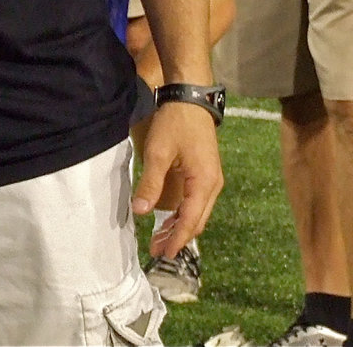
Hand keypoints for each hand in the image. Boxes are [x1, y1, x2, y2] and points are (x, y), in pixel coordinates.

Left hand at [131, 102, 222, 258]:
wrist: (191, 97)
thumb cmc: (176, 123)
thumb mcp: (159, 152)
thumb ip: (150, 182)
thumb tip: (140, 211)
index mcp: (204, 183)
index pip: (190, 220)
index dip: (177, 239)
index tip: (164, 254)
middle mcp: (212, 185)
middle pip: (197, 220)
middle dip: (178, 237)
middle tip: (157, 249)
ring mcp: (211, 179)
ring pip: (197, 212)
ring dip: (180, 226)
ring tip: (159, 238)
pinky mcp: (205, 172)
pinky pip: (196, 201)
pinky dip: (183, 213)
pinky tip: (168, 217)